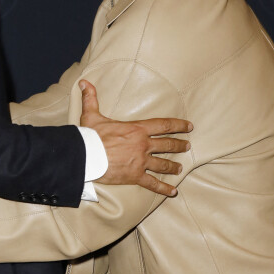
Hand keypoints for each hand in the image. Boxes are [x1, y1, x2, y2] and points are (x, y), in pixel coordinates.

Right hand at [79, 80, 191, 196]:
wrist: (87, 156)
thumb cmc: (90, 135)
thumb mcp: (91, 114)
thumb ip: (90, 97)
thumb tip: (84, 82)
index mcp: (136, 129)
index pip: (163, 125)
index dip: (178, 125)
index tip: (189, 126)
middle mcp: (143, 145)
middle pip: (167, 145)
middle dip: (179, 145)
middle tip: (187, 145)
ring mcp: (141, 162)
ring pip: (163, 164)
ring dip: (173, 166)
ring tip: (179, 168)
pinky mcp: (135, 176)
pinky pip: (153, 184)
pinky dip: (164, 188)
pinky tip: (172, 191)